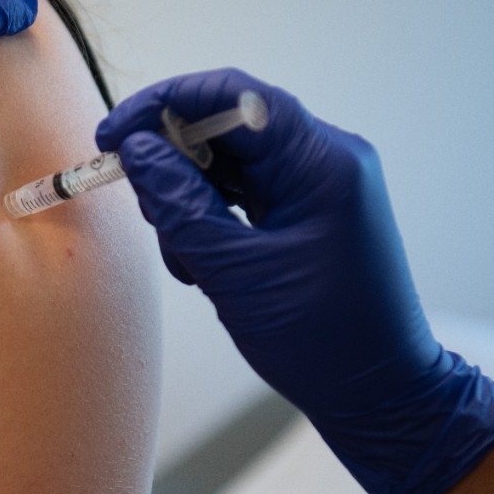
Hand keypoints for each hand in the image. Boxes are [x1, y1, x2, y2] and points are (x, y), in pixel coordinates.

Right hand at [97, 68, 493, 493]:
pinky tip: (202, 264)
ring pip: (231, 163)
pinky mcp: (310, 213)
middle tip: (149, 214)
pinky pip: (246, 193)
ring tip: (185, 259)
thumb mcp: (234, 273)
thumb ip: (180, 204)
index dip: (164, 105)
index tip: (113, 135)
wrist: (380, 397)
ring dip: (190, 200)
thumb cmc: (322, 342)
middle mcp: (327, 160)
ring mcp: (320, 187)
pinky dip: (211, 219)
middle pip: (228, 126)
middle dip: (174, 163)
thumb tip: (137, 149)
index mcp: (322, 163)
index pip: (233, 96)